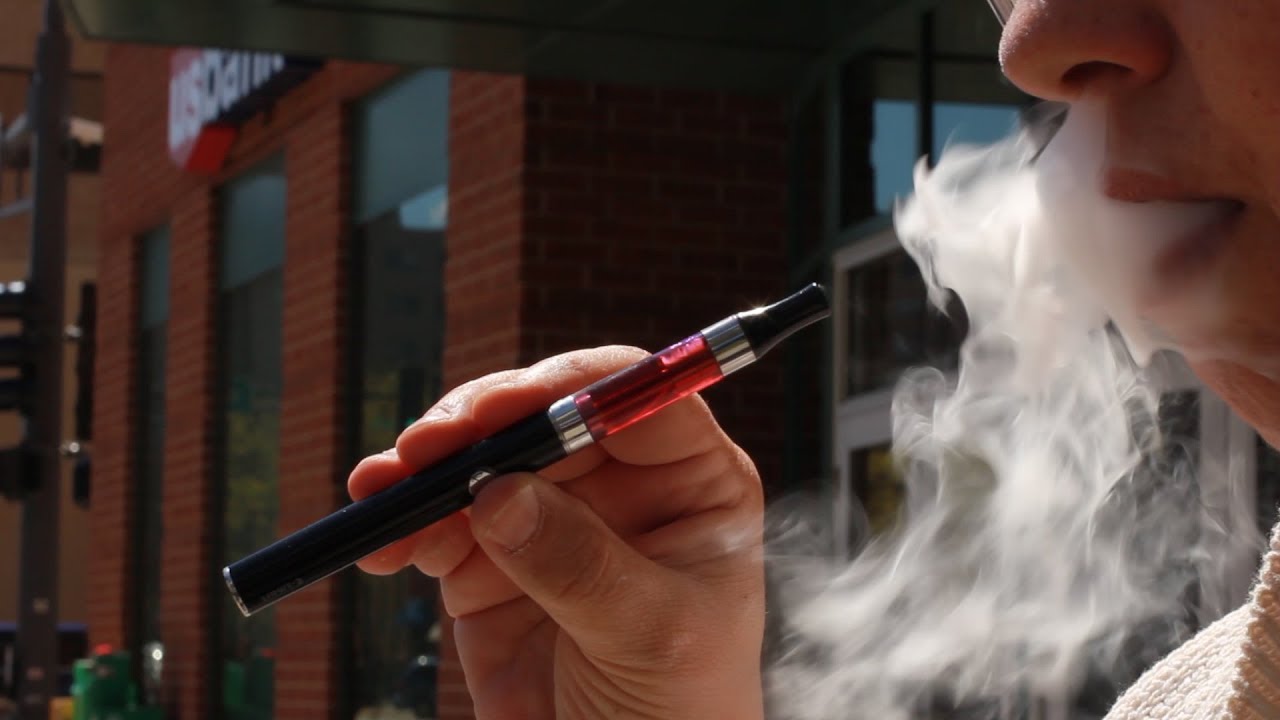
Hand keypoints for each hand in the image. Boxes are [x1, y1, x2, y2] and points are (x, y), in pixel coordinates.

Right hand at [348, 347, 766, 719]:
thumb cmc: (680, 707)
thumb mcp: (650, 635)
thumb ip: (581, 564)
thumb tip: (499, 494)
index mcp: (689, 480)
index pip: (631, 397)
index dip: (564, 389)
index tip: (498, 411)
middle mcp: (619, 483)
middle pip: (540, 415)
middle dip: (475, 425)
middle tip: (419, 450)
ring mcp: (551, 516)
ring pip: (480, 461)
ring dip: (423, 471)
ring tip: (379, 493)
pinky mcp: (491, 559)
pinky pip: (439, 522)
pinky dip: (403, 525)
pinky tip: (383, 545)